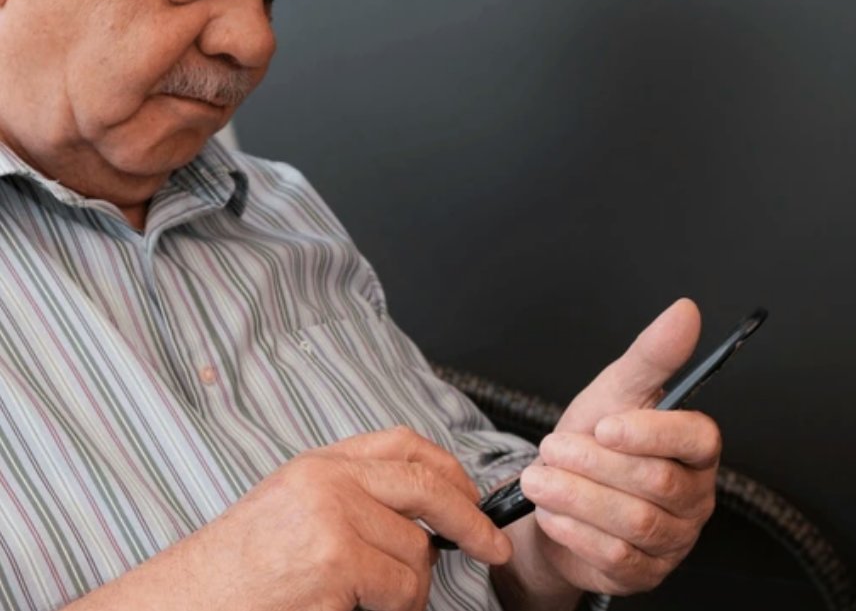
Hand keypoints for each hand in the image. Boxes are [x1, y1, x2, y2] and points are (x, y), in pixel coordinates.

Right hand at [66, 427, 510, 610]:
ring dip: (410, 588)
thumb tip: (424, 519)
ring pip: (417, 553)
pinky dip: (393, 609)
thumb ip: (352, 499)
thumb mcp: (293, 511)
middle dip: (471, 519)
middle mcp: (329, 481)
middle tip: (492, 546)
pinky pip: (399, 590)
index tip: (471, 495)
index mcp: (319, 464)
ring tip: (370, 600)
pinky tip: (353, 608)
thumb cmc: (234, 571)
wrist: (181, 604)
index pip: (403, 444)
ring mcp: (333, 517)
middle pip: (426, 486)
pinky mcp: (335, 560)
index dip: (448, 468)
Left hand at [501, 298, 719, 600]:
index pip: (698, 439)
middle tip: (552, 448)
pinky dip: (574, 531)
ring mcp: (673, 539)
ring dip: (577, 497)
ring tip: (540, 479)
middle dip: (595, 464)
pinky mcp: (644, 572)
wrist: (557, 496)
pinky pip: (616, 557)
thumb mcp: (615, 392)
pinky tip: (550, 513)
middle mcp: (694, 496)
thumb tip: (685, 310)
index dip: (651, 432)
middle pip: (657, 482)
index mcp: (695, 448)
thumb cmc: (594, 441)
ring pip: (634, 521)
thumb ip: (652, 355)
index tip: (605, 425)